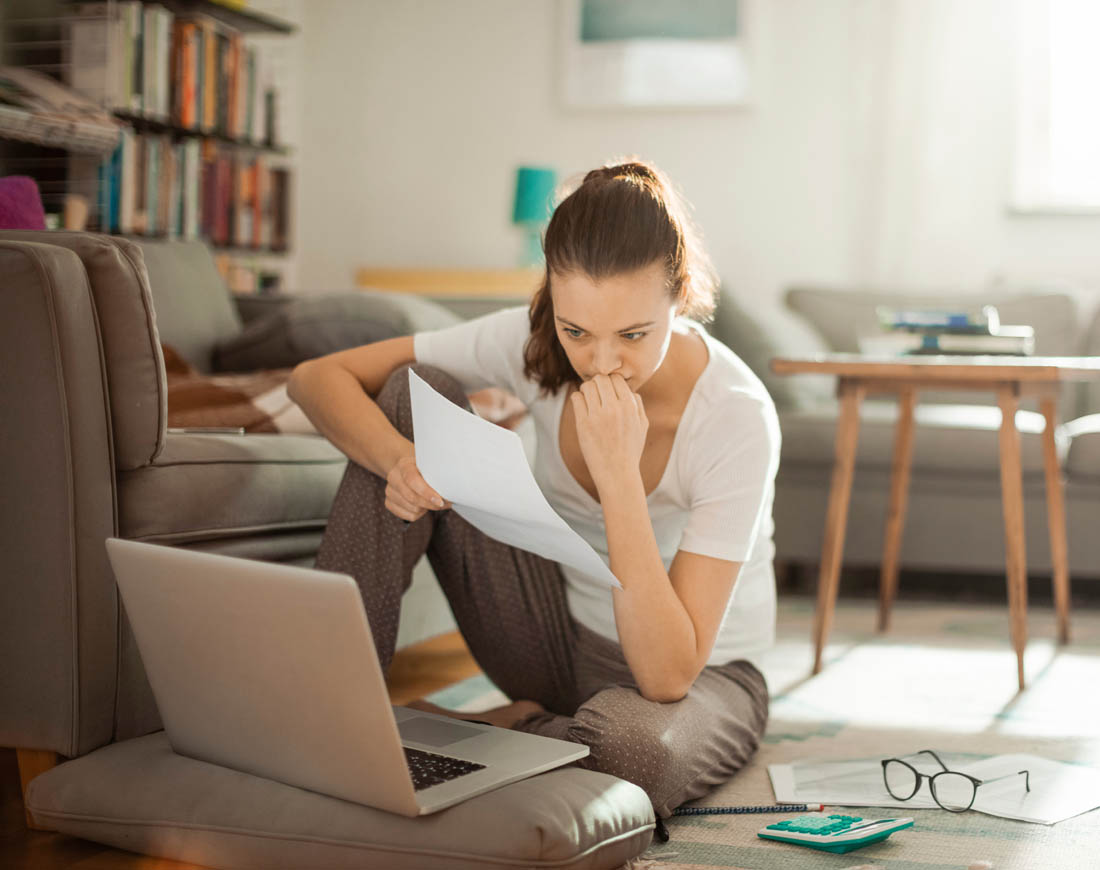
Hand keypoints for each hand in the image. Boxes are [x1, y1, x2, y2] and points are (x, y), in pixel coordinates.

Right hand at [385, 453, 449, 521]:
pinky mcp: (388, 503)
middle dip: (430, 504)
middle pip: (411, 497)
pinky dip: (419, 514)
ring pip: (412, 509)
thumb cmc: (423, 469)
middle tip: (444, 504)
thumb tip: (451, 493)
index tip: (440, 501)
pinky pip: (408, 516)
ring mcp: (389, 491)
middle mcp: (393, 477)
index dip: (426, 493)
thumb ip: (437, 476)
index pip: (412, 480)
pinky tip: (423, 506)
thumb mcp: (429, 466)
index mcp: (403, 465)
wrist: (407, 469)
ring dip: (426, 508)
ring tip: (432, 502)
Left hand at [570, 374, 647, 490]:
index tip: (608, 390)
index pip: (616, 378)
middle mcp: (614, 408)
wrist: (617, 473)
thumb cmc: (630, 449)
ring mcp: (597, 416)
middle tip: (597, 394)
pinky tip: (582, 407)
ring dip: (587, 390)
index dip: (611, 381)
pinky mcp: (583, 424)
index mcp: (630, 407)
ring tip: (589, 400)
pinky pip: (576, 398)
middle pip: (601, 378)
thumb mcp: (642, 426)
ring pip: (587, 386)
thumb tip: (628, 389)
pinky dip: (578, 398)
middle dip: (598, 383)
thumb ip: (637, 404)